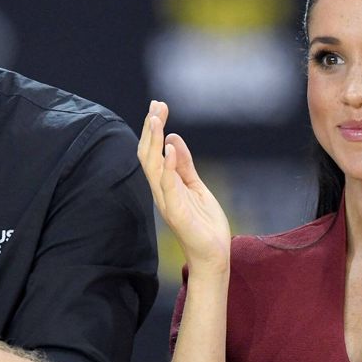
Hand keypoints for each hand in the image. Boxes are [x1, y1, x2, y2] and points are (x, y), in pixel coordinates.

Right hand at [136, 101, 230, 273]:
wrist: (213, 255)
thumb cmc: (204, 224)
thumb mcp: (196, 187)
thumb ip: (184, 165)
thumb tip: (174, 138)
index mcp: (165, 184)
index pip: (153, 151)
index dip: (153, 129)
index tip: (157, 106)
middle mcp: (161, 191)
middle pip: (147, 155)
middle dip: (150, 129)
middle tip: (156, 105)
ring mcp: (167, 201)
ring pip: (152, 166)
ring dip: (153, 141)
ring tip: (156, 119)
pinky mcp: (177, 212)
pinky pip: (168, 185)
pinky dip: (167, 165)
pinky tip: (169, 147)